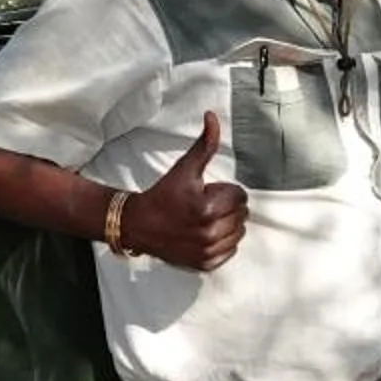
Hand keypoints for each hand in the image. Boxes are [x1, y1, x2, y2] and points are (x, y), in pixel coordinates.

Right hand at [120, 111, 248, 269]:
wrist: (139, 226)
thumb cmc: (163, 195)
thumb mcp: (185, 168)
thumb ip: (204, 144)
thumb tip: (213, 116)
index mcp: (207, 207)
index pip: (240, 195)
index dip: (225, 191)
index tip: (207, 192)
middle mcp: (209, 232)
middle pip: (242, 214)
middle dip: (227, 207)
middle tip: (206, 205)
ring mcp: (208, 251)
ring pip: (239, 233)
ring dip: (227, 224)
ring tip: (206, 219)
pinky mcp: (206, 264)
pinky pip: (231, 250)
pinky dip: (223, 242)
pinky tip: (205, 234)